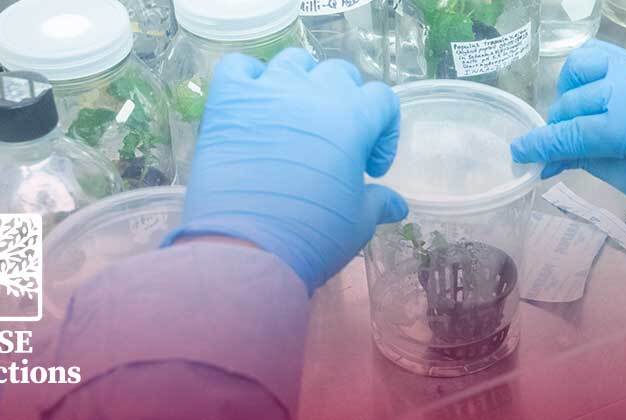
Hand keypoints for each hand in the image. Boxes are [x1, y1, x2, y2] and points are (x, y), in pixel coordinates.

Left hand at [163, 49, 407, 291]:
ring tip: (297, 116)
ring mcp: (267, 92)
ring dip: (303, 82)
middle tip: (336, 141)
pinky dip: (250, 78)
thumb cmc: (312, 233)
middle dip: (346, 103)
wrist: (246, 248)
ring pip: (294, 61)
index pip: (382, 99)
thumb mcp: (358, 222)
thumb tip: (397, 205)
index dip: (384, 132)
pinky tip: (254, 102)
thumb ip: (378, 203)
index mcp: (353, 119)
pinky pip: (239, 67)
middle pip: (340, 74)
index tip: (370, 167)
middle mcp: (313, 94)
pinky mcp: (228, 102)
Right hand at [510, 41, 625, 210]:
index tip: (517, 156)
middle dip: (554, 131)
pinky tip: (590, 100)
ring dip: (567, 96)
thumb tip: (552, 159)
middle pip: (572, 103)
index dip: (541, 146)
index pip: (575, 132)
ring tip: (576, 125)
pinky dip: (585, 75)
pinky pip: (601, 56)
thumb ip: (594, 163)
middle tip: (551, 160)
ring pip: (580, 68)